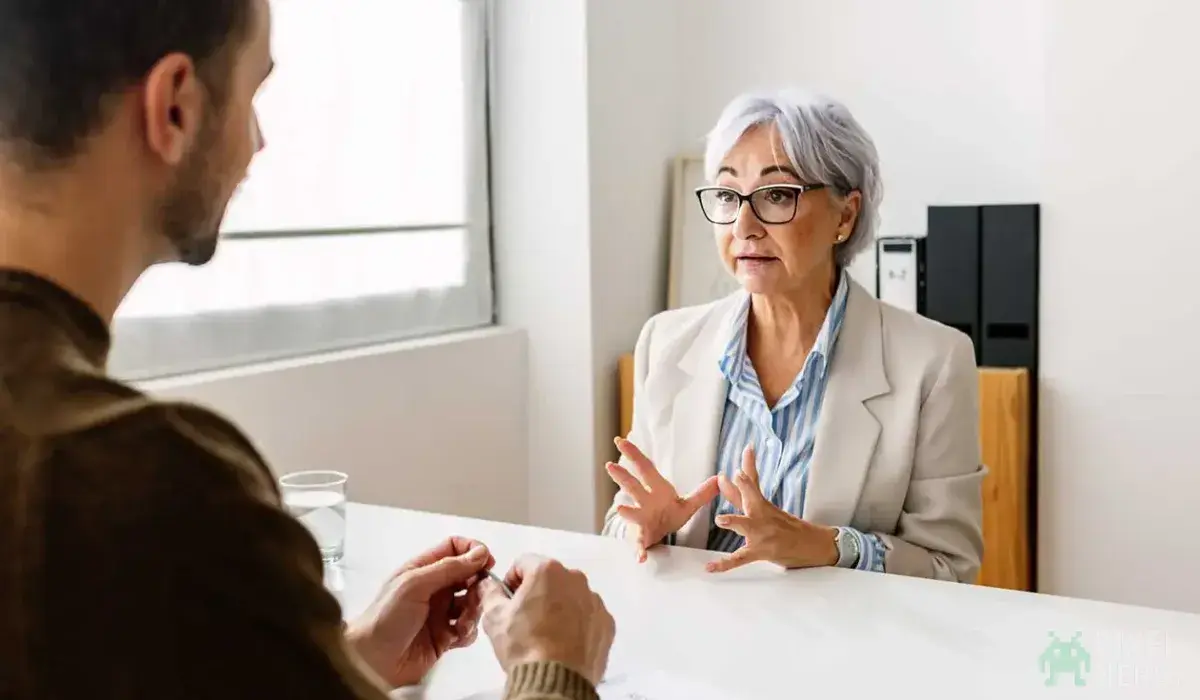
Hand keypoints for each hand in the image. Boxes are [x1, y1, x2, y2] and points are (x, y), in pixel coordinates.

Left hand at [346, 537, 494, 687]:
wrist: (372, 662)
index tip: (487, 561)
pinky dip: (469, 631)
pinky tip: (458, 636)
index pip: (455, 549)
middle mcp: (434, 589)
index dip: (473, 552)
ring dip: (474, 610)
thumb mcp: (414, 584)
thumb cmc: (385, 619)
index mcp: (423, 570)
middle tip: (477, 594)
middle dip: (478, 584)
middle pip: (468, 576)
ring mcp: (440, 613)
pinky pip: (468, 628)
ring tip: (462, 621)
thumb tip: (478, 553)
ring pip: (472, 603)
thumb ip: (448, 568)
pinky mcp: (445, 637)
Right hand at [480, 555, 614, 686]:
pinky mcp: (606, 623)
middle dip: (537, 593)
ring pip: (571, 596)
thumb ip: (489, 592)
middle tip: (526, 619)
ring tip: (546, 634)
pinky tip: (564, 642)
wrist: (555, 683)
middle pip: (550, 578)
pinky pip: (587, 615)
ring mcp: (594, 601)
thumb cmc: (525, 646)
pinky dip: (577, 624)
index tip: (508, 600)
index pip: (523, 563)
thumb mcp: (494, 617)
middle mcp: (575, 580)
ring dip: (559, 607)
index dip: (511, 580)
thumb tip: (488, 584)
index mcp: (547, 571)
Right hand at [604, 436, 718, 561]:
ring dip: (626, 511)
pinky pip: (639, 544)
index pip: (644, 468)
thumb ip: (702, 493)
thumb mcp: (686, 504)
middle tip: (610, 466)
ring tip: (620, 509)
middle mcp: (644, 502)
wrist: (659, 536)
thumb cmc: (668, 515)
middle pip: (632, 487)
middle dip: (622, 477)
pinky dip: (639, 550)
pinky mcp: (642, 537)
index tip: (620, 441)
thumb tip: (719, 479)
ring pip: (631, 513)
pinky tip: (641, 556)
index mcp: (655, 489)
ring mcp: (641, 519)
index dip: (633, 454)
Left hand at [706, 445, 838, 573]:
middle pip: (750, 498)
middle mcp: (762, 516)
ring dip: (735, 521)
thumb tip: (732, 475)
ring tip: (721, 520)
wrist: (813, 546)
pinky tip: (711, 566)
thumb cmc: (788, 526)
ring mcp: (761, 534)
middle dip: (742, 487)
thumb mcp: (767, 507)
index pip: (753, 481)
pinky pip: (740, 558)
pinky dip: (724, 564)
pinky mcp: (761, 551)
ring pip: (747, 526)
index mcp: (763, 505)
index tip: (747, 449)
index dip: (749, 464)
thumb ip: (745, 494)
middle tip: (729, 477)